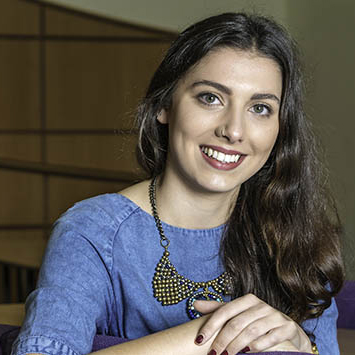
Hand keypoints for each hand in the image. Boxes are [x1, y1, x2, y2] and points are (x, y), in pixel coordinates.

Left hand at [194, 293, 311, 353]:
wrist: (289, 331)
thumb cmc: (258, 323)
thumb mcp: (239, 314)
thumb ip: (219, 310)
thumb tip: (195, 304)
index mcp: (247, 300)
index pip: (224, 311)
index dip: (211, 326)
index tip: (199, 340)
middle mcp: (261, 305)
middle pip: (236, 323)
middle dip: (222, 340)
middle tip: (213, 354)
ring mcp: (275, 316)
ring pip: (250, 331)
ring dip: (236, 346)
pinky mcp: (286, 327)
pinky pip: (268, 338)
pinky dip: (256, 347)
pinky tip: (247, 354)